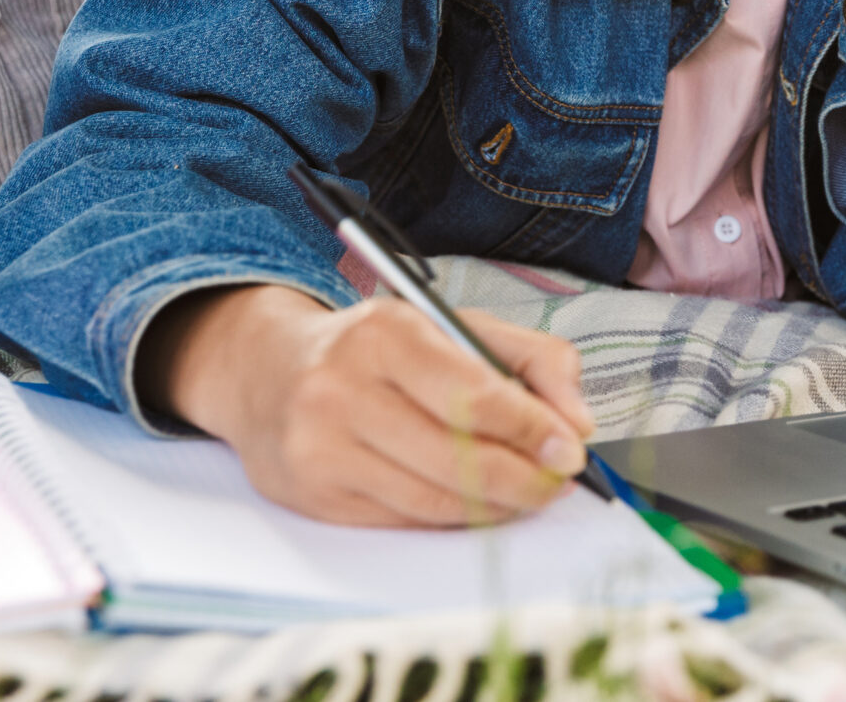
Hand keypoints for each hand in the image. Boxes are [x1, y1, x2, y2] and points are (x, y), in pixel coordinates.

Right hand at [144, 284, 595, 526]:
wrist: (268, 371)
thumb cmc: (376, 349)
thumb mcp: (454, 325)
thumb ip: (533, 359)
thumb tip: (578, 423)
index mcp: (385, 333)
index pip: (473, 396)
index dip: (532, 431)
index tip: (571, 450)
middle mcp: (341, 388)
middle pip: (456, 457)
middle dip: (523, 479)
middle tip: (556, 483)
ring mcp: (320, 447)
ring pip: (433, 499)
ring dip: (494, 506)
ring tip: (524, 493)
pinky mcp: (312, 495)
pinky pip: (403, 520)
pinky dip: (450, 517)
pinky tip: (471, 502)